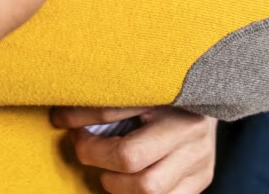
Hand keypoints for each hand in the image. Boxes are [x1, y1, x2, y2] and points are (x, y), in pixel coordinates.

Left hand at [53, 106, 219, 193]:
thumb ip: (109, 99)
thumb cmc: (163, 91)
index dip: (78, 118)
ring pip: (147, 188)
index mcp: (170, 94)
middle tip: (86, 148)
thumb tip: (61, 116)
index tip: (61, 119)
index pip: (112, 110)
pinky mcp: (202, 178)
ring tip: (108, 170)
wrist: (207, 99)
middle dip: (96, 157)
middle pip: (130, 157)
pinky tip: (127, 182)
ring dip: (116, 184)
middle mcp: (190, 127)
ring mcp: (200, 156)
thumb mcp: (139, 85)